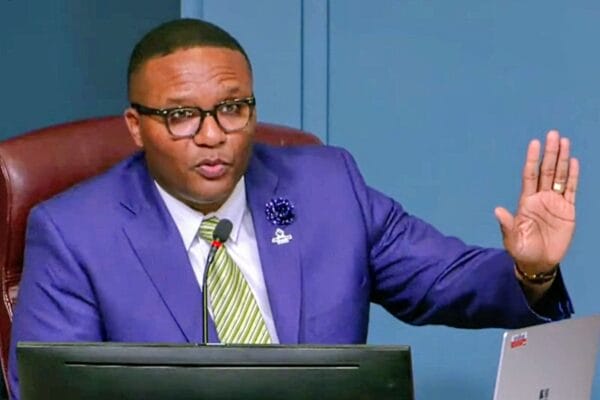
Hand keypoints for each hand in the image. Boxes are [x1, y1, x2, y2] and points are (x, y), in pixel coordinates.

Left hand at [494, 130, 577, 277]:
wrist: (539, 263)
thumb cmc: (522, 251)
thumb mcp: (512, 240)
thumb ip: (507, 225)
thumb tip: (497, 211)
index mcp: (526, 202)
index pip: (530, 175)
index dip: (532, 159)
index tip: (534, 143)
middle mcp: (540, 198)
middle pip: (546, 170)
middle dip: (550, 153)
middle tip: (553, 134)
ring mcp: (554, 203)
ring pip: (559, 176)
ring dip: (562, 159)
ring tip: (564, 141)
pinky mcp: (568, 211)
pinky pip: (571, 190)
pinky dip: (573, 176)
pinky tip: (574, 162)